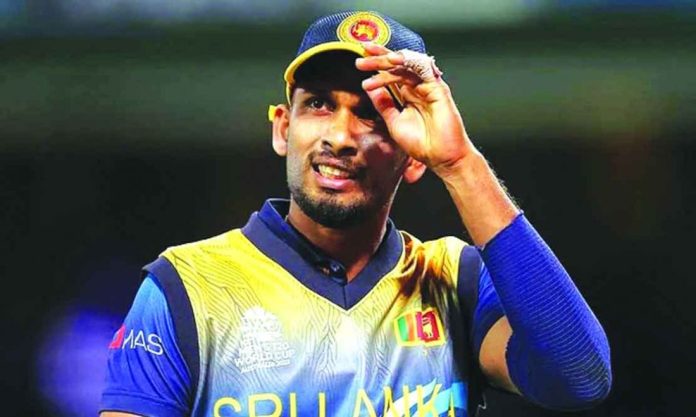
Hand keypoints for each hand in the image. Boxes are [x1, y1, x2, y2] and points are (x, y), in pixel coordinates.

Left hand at [356, 43, 476, 175]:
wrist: (441, 158)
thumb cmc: (422, 144)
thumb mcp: (394, 123)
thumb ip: (383, 105)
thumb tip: (370, 89)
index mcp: (408, 94)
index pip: (391, 74)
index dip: (376, 64)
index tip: (359, 61)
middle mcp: (418, 87)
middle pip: (397, 65)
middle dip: (378, 58)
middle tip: (361, 55)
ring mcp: (428, 86)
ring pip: (407, 64)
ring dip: (387, 60)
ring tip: (370, 62)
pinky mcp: (438, 88)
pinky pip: (420, 70)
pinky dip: (405, 65)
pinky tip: (391, 65)